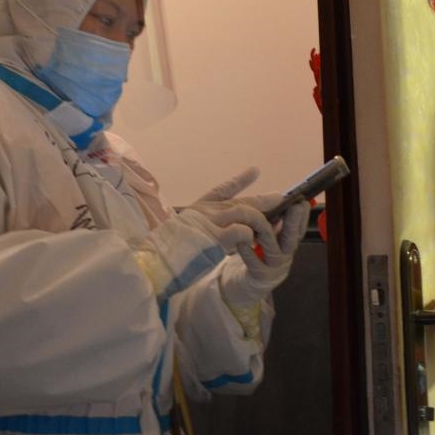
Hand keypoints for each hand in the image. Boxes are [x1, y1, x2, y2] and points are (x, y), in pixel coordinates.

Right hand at [133, 168, 277, 298]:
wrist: (154, 264)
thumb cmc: (166, 256)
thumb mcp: (184, 236)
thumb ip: (204, 231)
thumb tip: (229, 235)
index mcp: (196, 210)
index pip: (221, 190)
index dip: (240, 181)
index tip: (255, 171)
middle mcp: (204, 212)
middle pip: (239, 202)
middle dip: (262, 201)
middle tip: (280, 198)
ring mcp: (210, 222)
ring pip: (244, 212)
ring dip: (259, 220)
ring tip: (272, 225)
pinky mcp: (216, 236)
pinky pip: (242, 231)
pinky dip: (250, 236)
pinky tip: (254, 241)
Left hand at [220, 198, 310, 307]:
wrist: (241, 287)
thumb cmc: (252, 258)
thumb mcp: (265, 240)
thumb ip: (271, 224)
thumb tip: (277, 199)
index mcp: (285, 246)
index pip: (298, 230)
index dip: (302, 217)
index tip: (303, 201)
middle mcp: (283, 257)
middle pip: (291, 239)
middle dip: (294, 222)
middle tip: (296, 206)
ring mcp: (273, 270)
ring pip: (274, 250)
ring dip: (267, 233)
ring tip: (261, 219)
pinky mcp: (258, 278)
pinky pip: (255, 264)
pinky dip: (249, 252)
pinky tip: (242, 241)